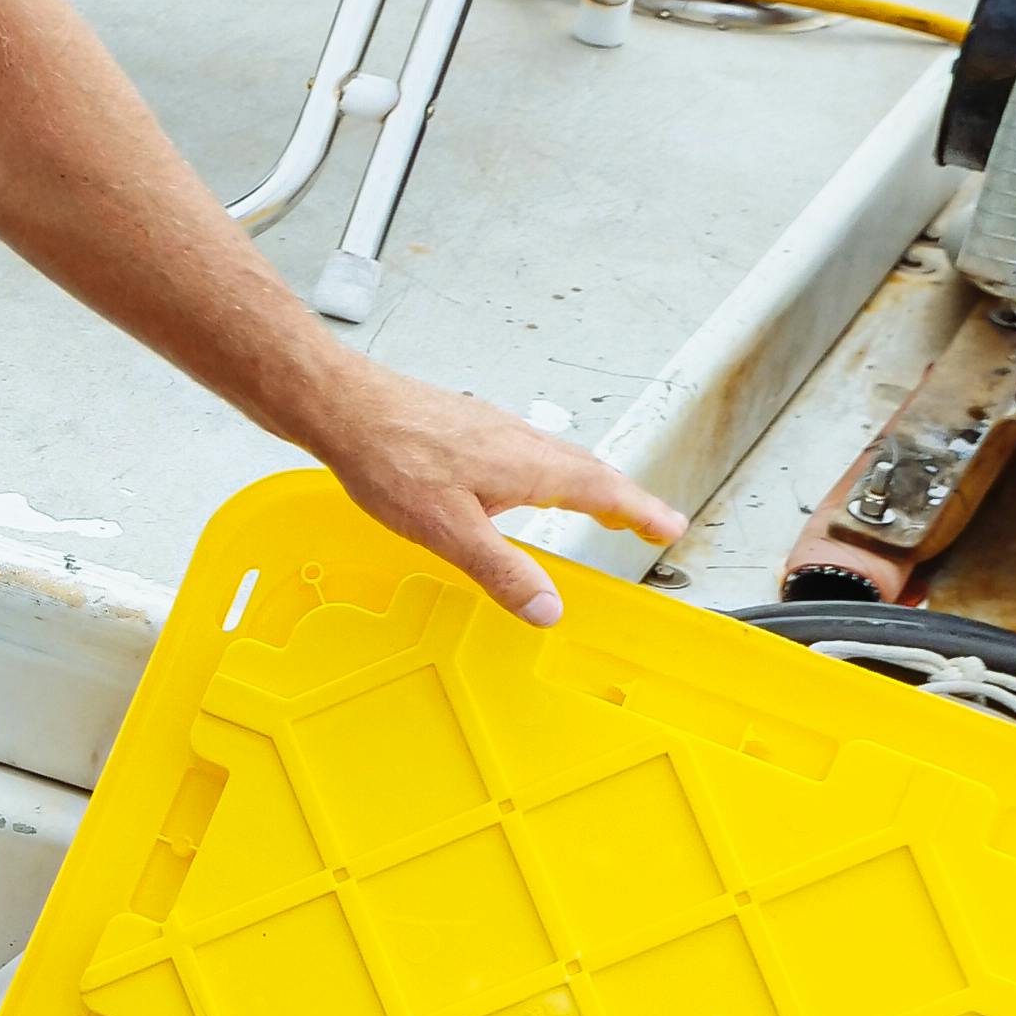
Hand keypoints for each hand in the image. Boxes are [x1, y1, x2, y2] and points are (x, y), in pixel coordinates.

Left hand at [315, 370, 685, 628]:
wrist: (346, 407)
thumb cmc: (392, 459)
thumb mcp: (450, 530)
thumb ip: (501, 570)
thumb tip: (548, 608)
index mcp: (529, 465)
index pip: (604, 490)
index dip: (640, 512)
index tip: (669, 526)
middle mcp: (520, 440)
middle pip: (588, 470)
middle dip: (620, 498)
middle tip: (644, 521)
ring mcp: (493, 429)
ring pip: (556, 457)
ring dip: (585, 482)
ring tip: (595, 505)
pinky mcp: (466, 426)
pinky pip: (525, 450)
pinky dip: (545, 470)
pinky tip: (519, 482)